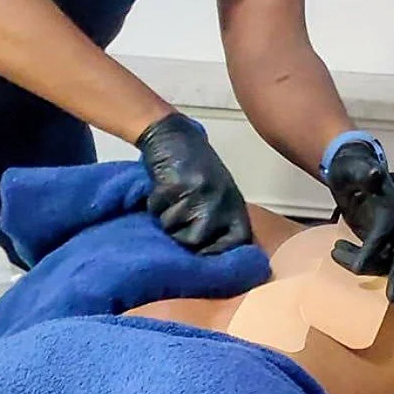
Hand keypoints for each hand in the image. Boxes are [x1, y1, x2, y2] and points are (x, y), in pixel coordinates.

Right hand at [136, 113, 250, 254]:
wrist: (173, 138)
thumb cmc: (195, 169)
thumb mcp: (219, 195)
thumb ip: (221, 221)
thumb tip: (214, 254)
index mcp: (234, 204)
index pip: (237, 241)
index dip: (218, 252)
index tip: (203, 249)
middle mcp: (219, 201)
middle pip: (198, 242)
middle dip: (183, 236)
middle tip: (180, 217)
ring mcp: (197, 195)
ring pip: (173, 229)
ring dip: (166, 218)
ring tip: (172, 198)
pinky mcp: (173, 188)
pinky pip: (158, 212)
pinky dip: (156, 205)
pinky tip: (163, 189)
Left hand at [325, 141, 393, 301]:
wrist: (351, 168)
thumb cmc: (352, 167)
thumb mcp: (354, 166)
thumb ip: (363, 171)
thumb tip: (375, 173)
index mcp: (391, 208)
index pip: (385, 234)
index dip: (373, 251)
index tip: (358, 267)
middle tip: (392, 298)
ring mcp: (389, 233)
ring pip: (383, 259)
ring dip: (360, 263)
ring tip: (334, 251)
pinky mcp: (379, 239)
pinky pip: (374, 257)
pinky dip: (357, 259)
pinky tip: (336, 251)